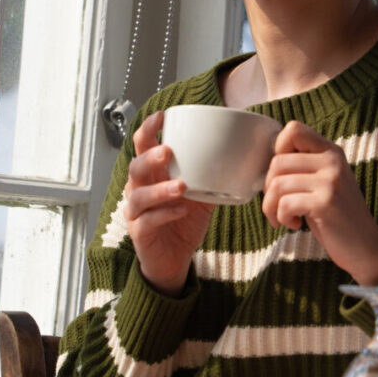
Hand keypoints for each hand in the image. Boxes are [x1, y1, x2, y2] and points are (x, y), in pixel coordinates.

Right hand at [122, 112, 214, 296]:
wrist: (173, 259)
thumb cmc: (183, 221)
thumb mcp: (201, 195)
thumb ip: (212, 176)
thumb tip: (242, 156)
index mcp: (152, 175)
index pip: (141, 146)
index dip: (147, 130)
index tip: (161, 117)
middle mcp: (139, 190)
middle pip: (135, 167)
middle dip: (150, 157)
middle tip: (168, 151)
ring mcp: (136, 212)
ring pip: (139, 195)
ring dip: (160, 189)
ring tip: (180, 186)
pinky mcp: (140, 233)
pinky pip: (148, 221)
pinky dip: (165, 214)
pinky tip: (181, 210)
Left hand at [261, 120, 377, 285]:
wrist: (365, 247)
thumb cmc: (336, 217)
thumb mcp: (324, 183)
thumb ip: (304, 167)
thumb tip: (266, 162)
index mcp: (331, 152)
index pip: (293, 129)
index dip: (278, 149)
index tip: (283, 175)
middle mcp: (332, 161)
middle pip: (277, 161)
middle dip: (269, 188)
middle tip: (278, 206)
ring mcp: (330, 180)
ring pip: (277, 184)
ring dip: (271, 206)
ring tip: (283, 218)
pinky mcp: (326, 202)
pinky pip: (285, 203)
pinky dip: (282, 218)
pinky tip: (294, 225)